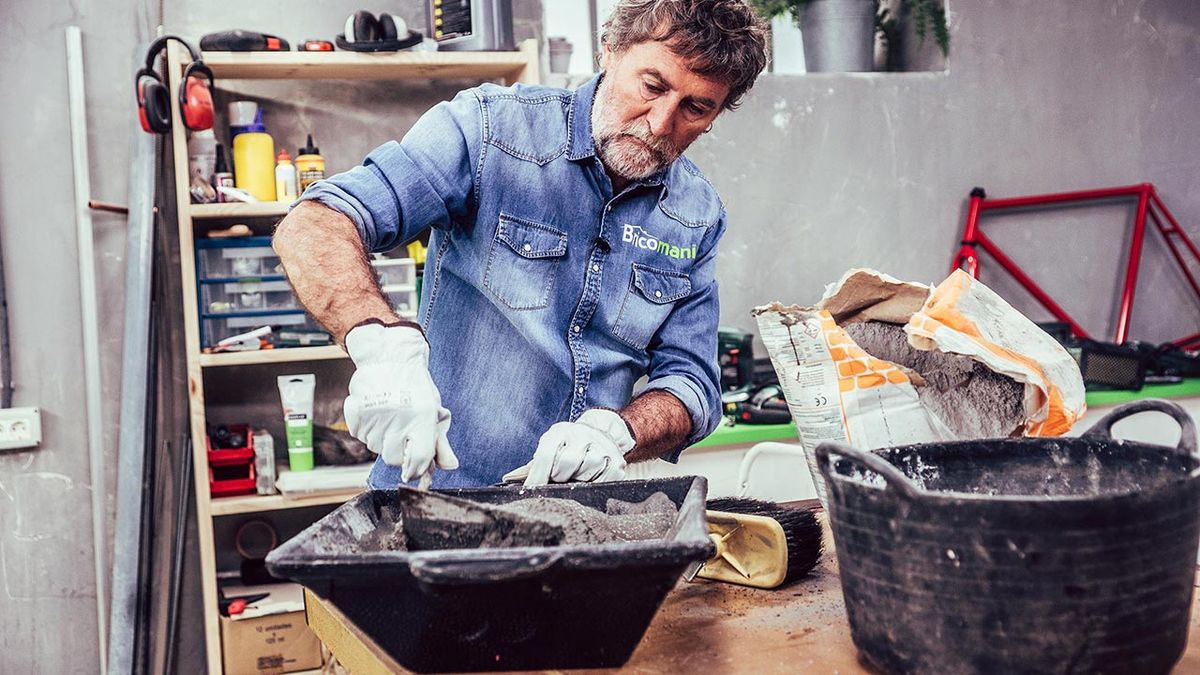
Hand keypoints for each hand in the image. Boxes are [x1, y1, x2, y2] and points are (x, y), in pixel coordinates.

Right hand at [343, 323, 457, 482]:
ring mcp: (375, 416)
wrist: (390, 357)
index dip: (416, 469)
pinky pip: (360, 435)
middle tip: (402, 431)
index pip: (419, 460)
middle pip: (394, 458)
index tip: (413, 470)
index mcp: (423, 419)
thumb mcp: (434, 412)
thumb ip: (440, 442)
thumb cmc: (416, 387)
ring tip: (389, 417)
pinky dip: (367, 429)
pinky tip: (376, 413)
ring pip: (375, 447)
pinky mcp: (357, 413)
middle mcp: (398, 419)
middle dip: (399, 451)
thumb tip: (451, 466)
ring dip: (382, 439)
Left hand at [523, 409, 634, 485]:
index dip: (537, 477)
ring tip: (577, 476)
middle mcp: (582, 435)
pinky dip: (594, 485)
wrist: (602, 434)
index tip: (532, 492)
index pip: (545, 456)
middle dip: (559, 477)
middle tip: (560, 478)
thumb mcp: (550, 448)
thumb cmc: (568, 447)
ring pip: (585, 473)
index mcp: (560, 432)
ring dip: (578, 481)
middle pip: (566, 464)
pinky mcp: (616, 463)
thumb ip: (532, 465)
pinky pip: (602, 481)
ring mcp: (602, 447)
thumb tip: (508, 479)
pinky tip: (592, 478)